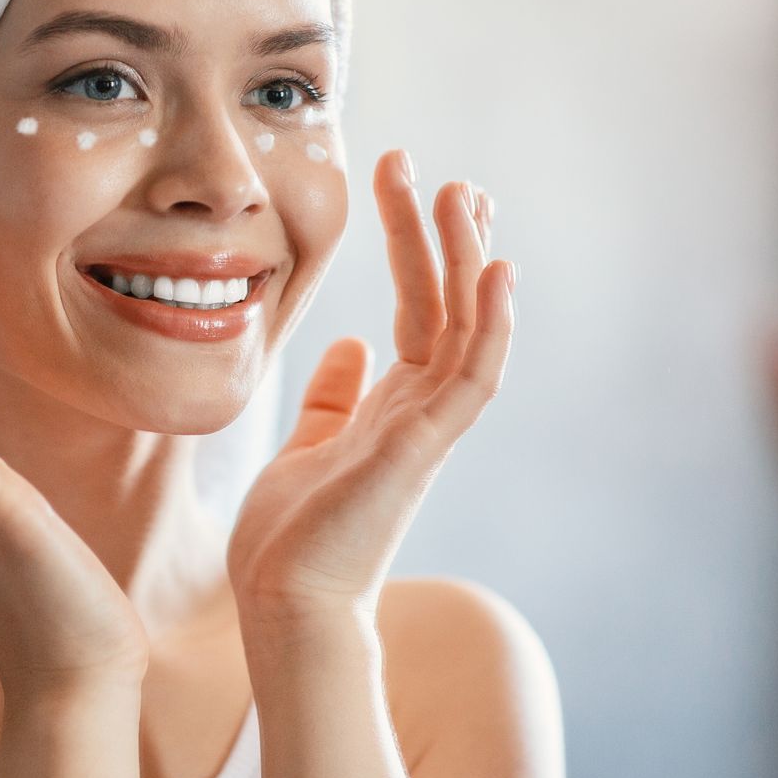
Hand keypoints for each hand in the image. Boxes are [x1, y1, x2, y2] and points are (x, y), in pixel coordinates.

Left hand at [226, 150, 515, 623]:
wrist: (282, 603)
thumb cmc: (291, 539)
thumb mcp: (306, 446)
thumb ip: (335, 399)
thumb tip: (351, 347)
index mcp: (395, 406)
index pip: (422, 309)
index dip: (421, 247)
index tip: (412, 185)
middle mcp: (422, 411)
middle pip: (448, 304)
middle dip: (444, 236)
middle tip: (441, 173)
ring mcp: (430, 429)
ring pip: (468, 327)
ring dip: (468, 260)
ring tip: (462, 193)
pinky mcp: (425, 449)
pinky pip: (473, 376)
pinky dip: (491, 324)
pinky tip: (495, 270)